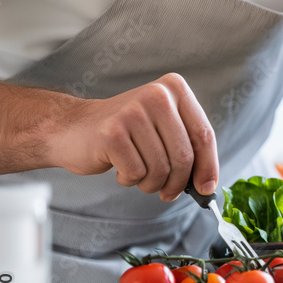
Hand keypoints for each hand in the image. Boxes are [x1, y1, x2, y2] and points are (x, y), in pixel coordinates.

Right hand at [50, 73, 218, 201]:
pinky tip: (119, 167)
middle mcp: (156, 95)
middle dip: (178, 183)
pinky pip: (137, 173)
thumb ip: (188, 149)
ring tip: (139, 174)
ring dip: (152, 183)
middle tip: (168, 192)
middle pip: (184, 156)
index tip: (206, 188)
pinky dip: (130, 180)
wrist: (73, 128)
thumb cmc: (126, 134)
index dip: (208, 167)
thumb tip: (208, 186)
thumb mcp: (163, 130)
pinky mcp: (112, 133)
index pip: (204, 135)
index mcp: (174, 89)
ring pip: (161, 169)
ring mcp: (132, 112)